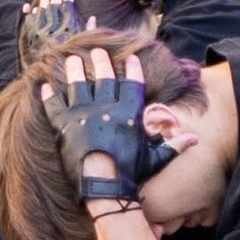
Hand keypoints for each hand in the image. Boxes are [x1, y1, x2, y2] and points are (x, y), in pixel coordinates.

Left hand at [18, 0, 84, 71]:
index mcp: (66, 31)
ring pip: (40, 13)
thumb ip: (89, 33)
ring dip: (42, 1)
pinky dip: (28, 14)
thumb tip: (93, 18)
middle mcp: (52, 31)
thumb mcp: (83, 48)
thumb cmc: (70, 63)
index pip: (67, 10)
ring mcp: (39, 34)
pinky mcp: (30, 40)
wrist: (50, 78)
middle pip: (53, 8)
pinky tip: (27, 6)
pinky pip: (28, 23)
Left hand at [40, 47, 167, 203]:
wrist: (105, 188)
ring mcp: (83, 114)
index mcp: (128, 112)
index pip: (132, 83)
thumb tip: (194, 140)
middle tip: (97, 51)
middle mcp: (106, 107)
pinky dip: (48, 94)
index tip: (130, 58)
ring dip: (74, 70)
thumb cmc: (131, 174)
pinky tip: (44, 85)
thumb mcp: (155, 158)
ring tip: (70, 59)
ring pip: (77, 84)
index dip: (132, 69)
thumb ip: (173, 145)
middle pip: (103, 76)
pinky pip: (53, 104)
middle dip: (101, 61)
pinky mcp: (64, 125)